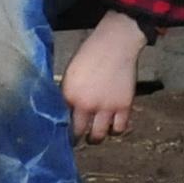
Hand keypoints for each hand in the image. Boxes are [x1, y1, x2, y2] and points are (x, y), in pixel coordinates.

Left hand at [61, 14, 145, 143]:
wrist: (116, 43)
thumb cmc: (90, 53)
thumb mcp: (71, 73)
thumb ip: (68, 93)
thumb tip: (64, 109)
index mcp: (69, 94)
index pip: (60, 121)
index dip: (60, 129)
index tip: (60, 134)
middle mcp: (86, 105)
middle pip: (77, 133)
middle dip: (75, 139)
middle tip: (75, 139)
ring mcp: (106, 107)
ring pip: (98, 136)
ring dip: (94, 138)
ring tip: (93, 137)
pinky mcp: (123, 106)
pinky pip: (119, 128)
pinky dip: (115, 130)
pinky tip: (112, 126)